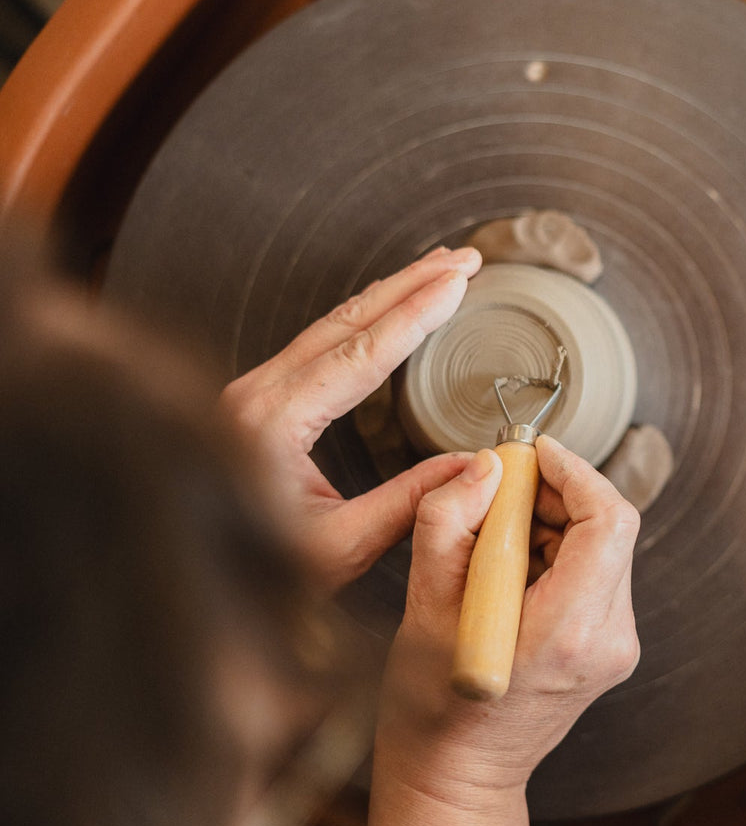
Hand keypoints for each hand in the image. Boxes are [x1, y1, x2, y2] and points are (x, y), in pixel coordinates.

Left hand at [218, 246, 481, 588]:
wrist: (192, 566)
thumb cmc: (253, 565)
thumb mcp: (338, 546)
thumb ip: (407, 503)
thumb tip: (474, 468)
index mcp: (273, 422)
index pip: (362, 354)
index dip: (416, 315)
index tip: (458, 283)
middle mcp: (258, 393)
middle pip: (348, 320)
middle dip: (411, 284)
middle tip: (463, 259)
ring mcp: (255, 389)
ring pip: (333, 323)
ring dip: (391, 293)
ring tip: (440, 270)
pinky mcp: (261, 396)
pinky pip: (320, 340)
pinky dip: (365, 316)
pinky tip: (390, 306)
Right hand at [368, 436, 639, 825]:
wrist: (456, 777)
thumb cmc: (432, 706)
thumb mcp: (423, 604)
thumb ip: (449, 521)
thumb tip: (485, 466)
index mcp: (567, 631)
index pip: (608, 521)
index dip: (575, 472)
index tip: (536, 453)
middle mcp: (607, 639)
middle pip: (609, 527)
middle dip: (557, 492)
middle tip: (502, 491)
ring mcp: (614, 646)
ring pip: (604, 545)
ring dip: (554, 520)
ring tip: (496, 537)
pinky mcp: (607, 646)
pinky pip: (595, 571)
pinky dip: (557, 549)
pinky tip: (512, 564)